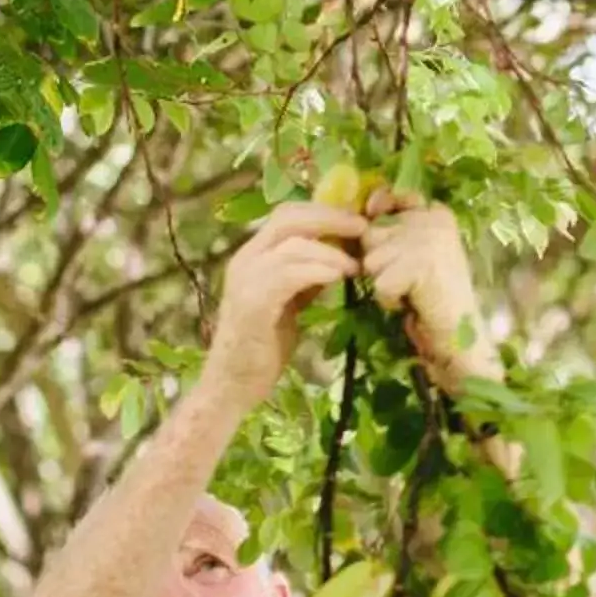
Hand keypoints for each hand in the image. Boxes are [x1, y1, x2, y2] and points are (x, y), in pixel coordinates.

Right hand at [196, 202, 366, 409]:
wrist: (232, 385)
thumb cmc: (261, 348)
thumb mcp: (288, 303)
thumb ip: (305, 278)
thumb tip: (338, 258)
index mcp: (252, 256)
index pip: (288, 214)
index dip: (324, 210)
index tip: (356, 220)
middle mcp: (245, 260)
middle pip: (290, 218)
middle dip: (331, 219)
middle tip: (363, 229)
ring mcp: (246, 280)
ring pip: (293, 244)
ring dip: (331, 250)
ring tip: (356, 264)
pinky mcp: (253, 302)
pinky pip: (290, 273)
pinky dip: (319, 271)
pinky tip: (339, 278)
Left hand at [360, 190, 493, 388]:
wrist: (458, 332)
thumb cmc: (432, 295)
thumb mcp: (413, 254)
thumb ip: (393, 230)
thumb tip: (365, 213)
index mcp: (436, 212)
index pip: (391, 196)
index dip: (377, 210)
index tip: (375, 221)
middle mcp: (434, 219)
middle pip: (371, 234)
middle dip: (377, 261)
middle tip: (404, 276)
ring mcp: (429, 239)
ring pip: (371, 260)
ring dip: (382, 281)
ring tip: (409, 289)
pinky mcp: (420, 264)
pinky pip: (378, 282)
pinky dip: (388, 298)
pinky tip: (411, 301)